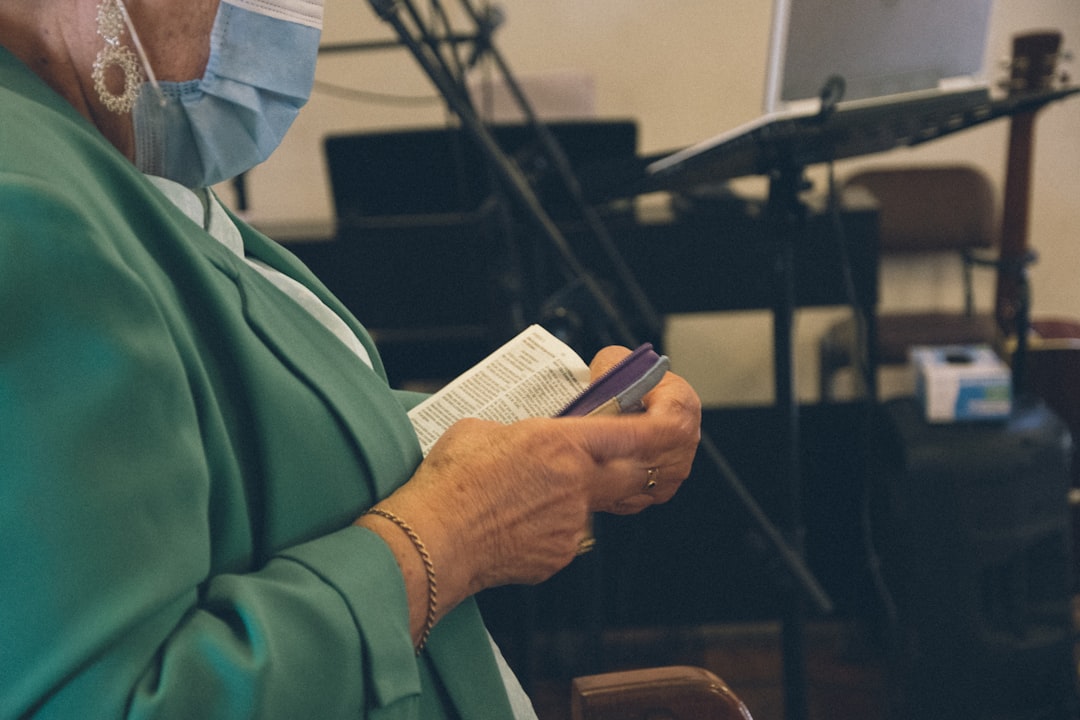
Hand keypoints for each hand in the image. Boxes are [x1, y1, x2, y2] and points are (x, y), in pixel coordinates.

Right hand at [359, 345, 700, 640]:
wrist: (432, 540)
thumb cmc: (450, 482)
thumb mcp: (483, 430)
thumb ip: (521, 430)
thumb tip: (525, 434)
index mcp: (563, 443)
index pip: (641, 432)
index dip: (664, 420)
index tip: (666, 411)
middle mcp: (578, 484)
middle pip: (638, 473)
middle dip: (636, 461)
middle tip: (620, 450)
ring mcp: (572, 523)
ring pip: (595, 503)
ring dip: (576, 493)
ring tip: (529, 491)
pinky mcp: (558, 554)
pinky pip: (569, 532)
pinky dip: (551, 523)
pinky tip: (515, 519)